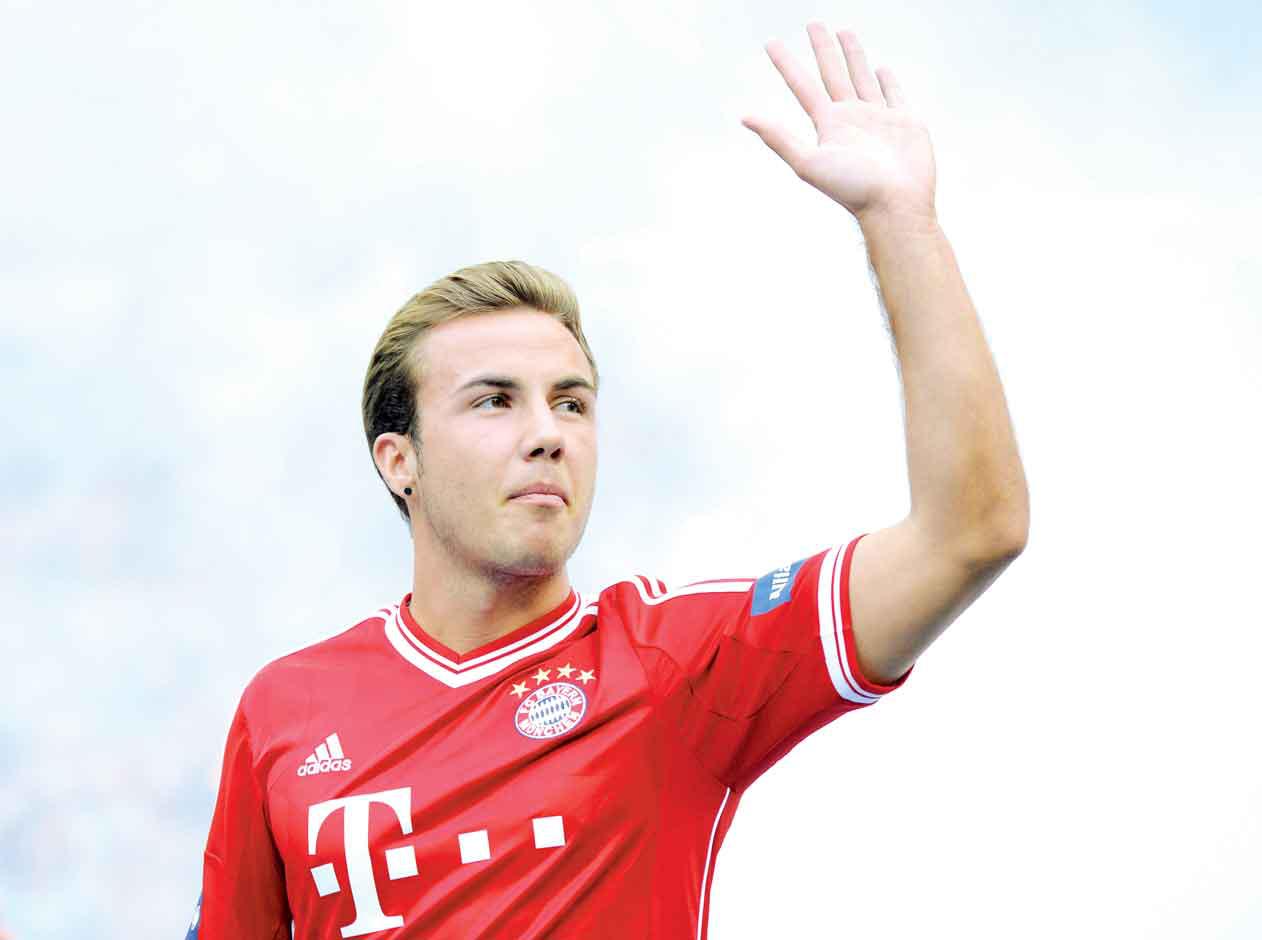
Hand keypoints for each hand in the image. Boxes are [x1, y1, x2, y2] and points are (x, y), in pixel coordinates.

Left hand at [742, 24, 936, 222]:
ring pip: (861, 77)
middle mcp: (850, 118)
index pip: (802, 86)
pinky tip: (881, 69)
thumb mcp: (808, 162)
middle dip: (822, 48)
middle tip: (813, 23)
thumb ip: (778, 138)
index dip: (786, 63)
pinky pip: (894, 94)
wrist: (895, 206)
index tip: (770, 43)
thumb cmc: (853, 188)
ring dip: (853, 56)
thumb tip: (744, 116)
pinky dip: (888, 80)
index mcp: (827, 125)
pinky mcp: (905, 123)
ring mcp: (878, 119)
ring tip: (844, 32)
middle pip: (832, 73)